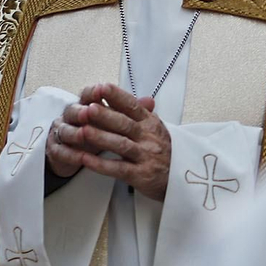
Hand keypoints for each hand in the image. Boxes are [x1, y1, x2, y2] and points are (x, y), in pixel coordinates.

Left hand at [46, 83, 169, 199]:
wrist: (182, 178)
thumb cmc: (164, 152)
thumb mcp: (155, 128)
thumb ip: (138, 113)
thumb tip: (117, 94)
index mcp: (150, 123)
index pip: (132, 106)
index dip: (117, 96)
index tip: (101, 87)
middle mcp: (148, 138)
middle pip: (124, 123)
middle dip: (105, 115)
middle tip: (88, 107)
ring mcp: (145, 156)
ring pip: (121, 145)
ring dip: (101, 137)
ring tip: (83, 131)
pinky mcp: (141, 175)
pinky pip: (119, 169)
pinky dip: (101, 164)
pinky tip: (86, 159)